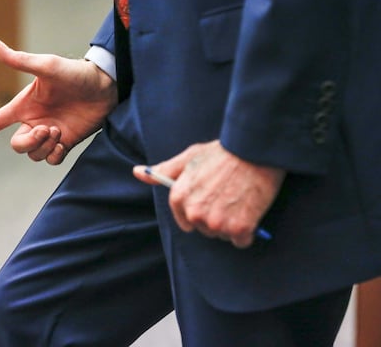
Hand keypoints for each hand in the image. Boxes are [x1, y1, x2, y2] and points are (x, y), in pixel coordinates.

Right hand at [0, 40, 117, 164]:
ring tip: (58, 131)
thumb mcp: (48, 67)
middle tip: (48, 128)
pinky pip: (51, 161)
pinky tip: (62, 143)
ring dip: (44, 147)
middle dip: (29, 142)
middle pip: (17, 145)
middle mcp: (34, 121)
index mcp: (25, 105)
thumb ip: (21, 61)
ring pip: (34, 155)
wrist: (106, 87)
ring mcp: (50, 133)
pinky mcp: (66, 142)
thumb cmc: (76, 73)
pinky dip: (54, 156)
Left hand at [133, 140, 284, 247]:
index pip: (185, 221)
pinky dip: (248, 231)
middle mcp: (194, 213)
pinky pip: (241, 241)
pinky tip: (251, 211)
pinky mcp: (239, 228)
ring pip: (223, 235)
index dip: (200, 212)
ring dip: (232, 225)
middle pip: (204, 230)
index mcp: (178, 198)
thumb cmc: (221, 153)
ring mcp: (216, 222)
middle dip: (216, 218)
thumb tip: (138, 172)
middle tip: (229, 196)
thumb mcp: (188, 157)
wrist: (254, 151)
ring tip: (240, 200)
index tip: (211, 201)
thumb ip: (164, 170)